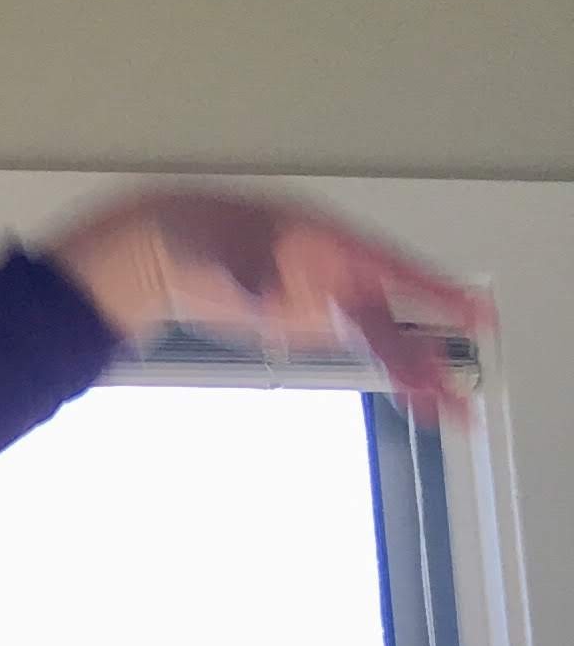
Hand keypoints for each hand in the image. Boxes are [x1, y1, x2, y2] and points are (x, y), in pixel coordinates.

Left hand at [41, 185, 488, 421]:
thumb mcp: (213, 247)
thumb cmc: (198, 234)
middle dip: (428, 358)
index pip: (389, 269)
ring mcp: (331, 298)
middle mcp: (340, 271)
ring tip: (453, 411)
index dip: (433, 291)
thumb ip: (244, 271)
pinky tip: (416, 400)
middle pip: (394, 319)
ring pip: (387, 340)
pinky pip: (365, 350)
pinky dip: (392, 375)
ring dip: (419, 375)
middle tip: (460, 396)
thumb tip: (265, 292)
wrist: (174, 248)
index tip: (471, 311)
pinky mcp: (317, 324)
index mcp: (327, 243)